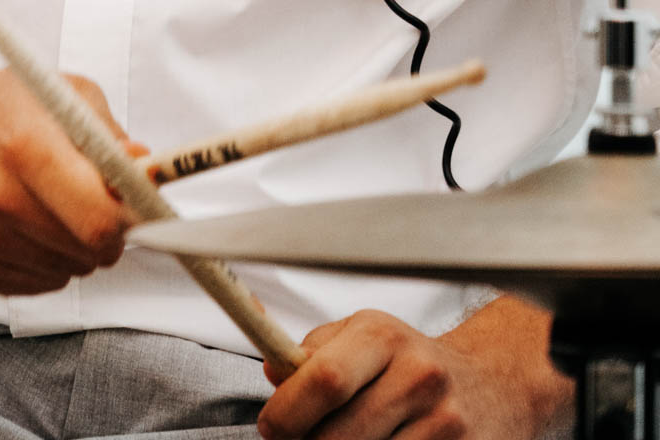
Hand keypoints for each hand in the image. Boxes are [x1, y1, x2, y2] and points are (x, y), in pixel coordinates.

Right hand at [0, 58, 145, 294]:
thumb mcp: (61, 93)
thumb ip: (110, 135)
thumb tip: (147, 171)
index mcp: (25, 145)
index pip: (99, 219)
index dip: (128, 219)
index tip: (133, 206)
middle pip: (89, 252)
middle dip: (105, 232)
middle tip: (94, 202)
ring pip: (68, 272)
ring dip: (74, 246)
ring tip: (50, 204)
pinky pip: (39, 284)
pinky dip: (46, 260)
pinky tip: (26, 222)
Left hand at [258, 302, 567, 439]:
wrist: (494, 383)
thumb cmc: (412, 361)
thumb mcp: (364, 337)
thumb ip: (314, 352)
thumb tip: (272, 372)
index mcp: (383, 336)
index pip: (325, 378)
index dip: (288, 412)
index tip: (271, 427)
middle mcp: (418, 375)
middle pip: (340, 436)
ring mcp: (444, 423)